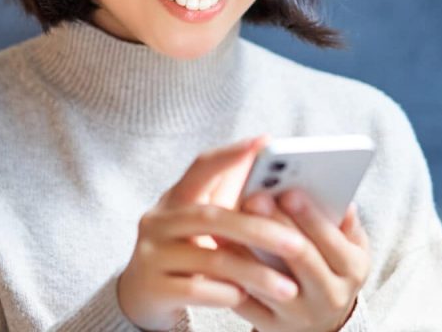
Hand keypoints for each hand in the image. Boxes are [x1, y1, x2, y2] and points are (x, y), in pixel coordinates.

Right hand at [118, 135, 308, 330]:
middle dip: (259, 230)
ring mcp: (152, 255)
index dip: (231, 154)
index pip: (201, 167)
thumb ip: (230, 197)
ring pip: (210, 259)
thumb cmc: (185, 250)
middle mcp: (157, 221)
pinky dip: (228, 294)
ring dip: (254, 273)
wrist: (142, 294)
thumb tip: (273, 170)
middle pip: (211, 217)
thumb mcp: (202, 222)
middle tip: (298, 244)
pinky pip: (199, 290)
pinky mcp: (153, 288)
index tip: (265, 143)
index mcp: (174, 198)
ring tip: (289, 288)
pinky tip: (249, 299)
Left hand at [233, 191, 370, 331]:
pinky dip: (229, 273)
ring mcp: (299, 314)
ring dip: (245, 247)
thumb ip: (345, 223)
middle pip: (300, 256)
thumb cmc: (330, 272)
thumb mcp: (349, 250)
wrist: (320, 325)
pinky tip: (216, 248)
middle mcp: (330, 295)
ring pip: (268, 279)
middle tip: (254, 198)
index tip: (287, 191)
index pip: (331, 240)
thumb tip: (340, 197)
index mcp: (352, 269)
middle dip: (276, 223)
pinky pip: (245, 299)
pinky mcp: (270, 325)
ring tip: (227, 219)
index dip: (309, 215)